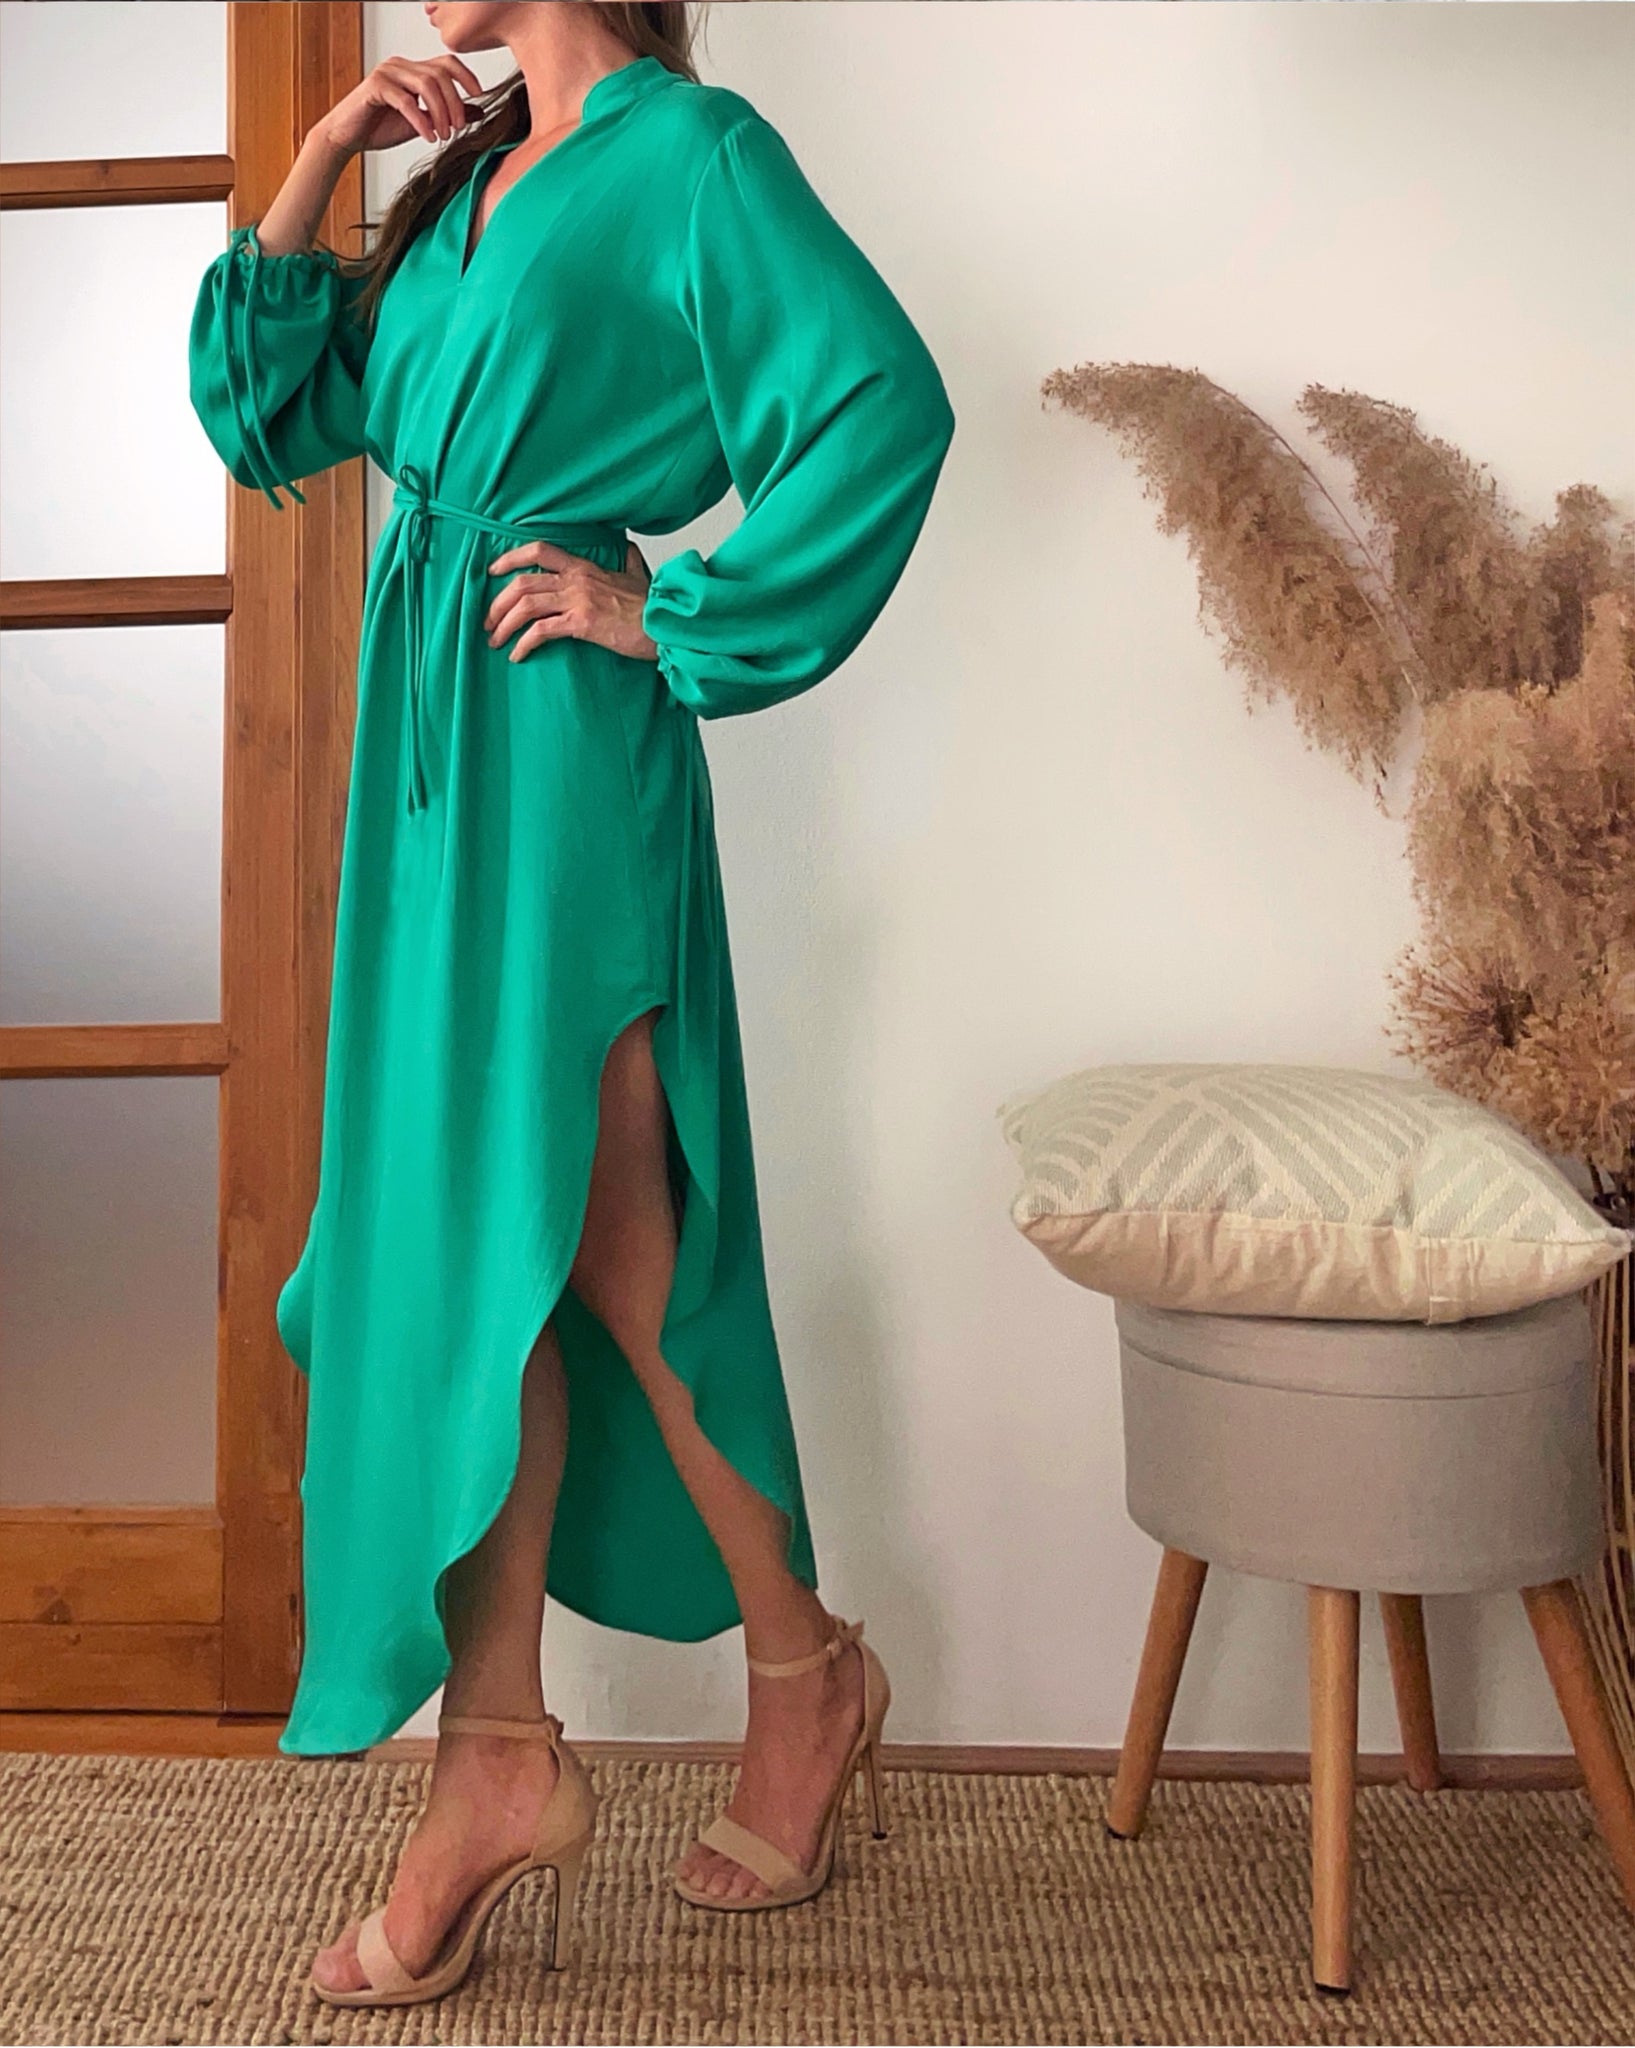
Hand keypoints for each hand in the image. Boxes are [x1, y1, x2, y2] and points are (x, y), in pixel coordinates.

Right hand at [315, 54, 482, 156]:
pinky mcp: (375, 87)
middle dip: (454, 103)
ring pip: (426, 84)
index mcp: (413, 70)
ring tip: (443, 135)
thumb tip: (478, 111)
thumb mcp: (424, 123)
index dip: (466, 76)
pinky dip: (421, 121)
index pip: (446, 62)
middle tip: (458, 128)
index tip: (480, 96)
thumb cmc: (380, 128)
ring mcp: (387, 73)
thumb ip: (447, 115)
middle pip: (440, 74)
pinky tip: (428, 137)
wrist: (348, 138)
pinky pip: (406, 101)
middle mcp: (401, 66)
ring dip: (441, 113)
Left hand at [485, 541, 658, 664]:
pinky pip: (541, 631)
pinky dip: (523, 644)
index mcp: (585, 568)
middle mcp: (576, 580)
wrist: (666, 624)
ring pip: (525, 606)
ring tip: (495, 640)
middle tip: (487, 621)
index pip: (539, 551)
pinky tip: (517, 655)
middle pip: (522, 583)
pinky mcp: (582, 624)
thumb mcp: (639, 577)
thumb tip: (629, 550)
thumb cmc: (653, 607)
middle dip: (497, 603)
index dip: (511, 558)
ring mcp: (578, 600)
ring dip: (503, 624)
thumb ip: (629, 563)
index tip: (493, 571)